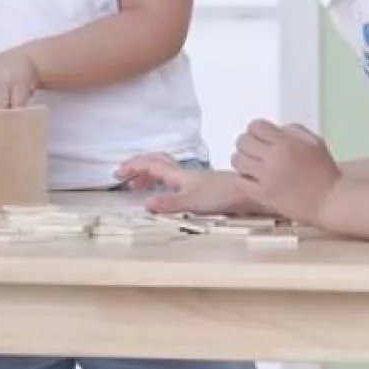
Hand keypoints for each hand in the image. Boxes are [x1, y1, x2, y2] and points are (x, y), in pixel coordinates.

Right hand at [115, 154, 256, 214]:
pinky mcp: (202, 187)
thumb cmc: (223, 195)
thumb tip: (146, 204)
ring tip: (137, 186)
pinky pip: (174, 180)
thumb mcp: (193, 202)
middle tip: (123, 177)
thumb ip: (170, 203)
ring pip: (165, 172)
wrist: (250, 191)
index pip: (152, 164)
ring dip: (149, 176)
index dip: (134, 166)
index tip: (118, 172)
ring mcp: (193, 180)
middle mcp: (185, 175)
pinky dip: (162, 183)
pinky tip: (165, 193)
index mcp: (179, 175)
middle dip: (138, 168)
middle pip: (157, 164)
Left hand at [231, 120, 340, 224]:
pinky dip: (242, 178)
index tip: (260, 135)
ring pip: (237, 160)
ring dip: (242, 159)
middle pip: (243, 141)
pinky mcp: (263, 195)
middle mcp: (274, 159)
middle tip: (254, 149)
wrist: (330, 201)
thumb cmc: (325, 173)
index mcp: (286, 143)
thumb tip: (274, 129)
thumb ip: (293, 130)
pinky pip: (239, 182)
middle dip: (247, 142)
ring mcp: (266, 178)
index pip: (256, 126)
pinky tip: (250, 178)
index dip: (257, 129)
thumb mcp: (314, 142)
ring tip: (251, 164)